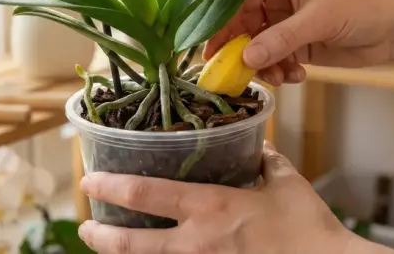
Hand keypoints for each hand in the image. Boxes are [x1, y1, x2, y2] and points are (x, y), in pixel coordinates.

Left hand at [77, 142, 356, 253]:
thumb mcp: (287, 183)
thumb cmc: (309, 228)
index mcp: (211, 208)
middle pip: (132, 245)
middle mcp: (197, 244)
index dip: (112, 187)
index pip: (146, 194)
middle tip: (85, 228)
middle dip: (100, 237)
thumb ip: (266, 161)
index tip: (91, 181)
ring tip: (108, 248)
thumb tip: (257, 149)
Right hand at [204, 0, 393, 85]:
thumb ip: (280, 39)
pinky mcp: (296, 43)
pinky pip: (274, 59)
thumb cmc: (362, 7)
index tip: (210, 50)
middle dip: (243, 51)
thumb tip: (246, 58)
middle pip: (242, 26)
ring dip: (264, 65)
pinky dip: (279, 70)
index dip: (221, 24)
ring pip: (257, 47)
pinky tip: (296, 75)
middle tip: (239, 74)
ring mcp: (285, 22)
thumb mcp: (318, 20)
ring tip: (280, 77)